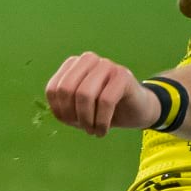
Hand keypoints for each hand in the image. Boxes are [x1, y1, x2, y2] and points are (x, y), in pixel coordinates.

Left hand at [45, 51, 161, 136]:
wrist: (136, 111)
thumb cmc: (102, 109)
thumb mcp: (77, 109)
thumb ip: (63, 107)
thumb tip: (59, 112)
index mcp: (73, 64)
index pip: (53, 89)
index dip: (58, 110)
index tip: (70, 123)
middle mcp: (88, 60)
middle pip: (66, 89)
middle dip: (70, 114)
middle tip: (81, 128)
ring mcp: (106, 65)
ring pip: (84, 94)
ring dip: (86, 119)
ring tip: (92, 131)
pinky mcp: (123, 76)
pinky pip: (105, 101)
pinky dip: (101, 121)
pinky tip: (102, 131)